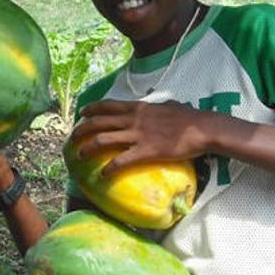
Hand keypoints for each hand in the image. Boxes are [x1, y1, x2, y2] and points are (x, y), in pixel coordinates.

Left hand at [71, 99, 224, 176]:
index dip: (92, 109)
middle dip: (82, 129)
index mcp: (139, 108)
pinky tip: (102, 175)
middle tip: (73, 137)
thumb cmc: (188, 117)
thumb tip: (153, 99)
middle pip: (100, 123)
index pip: (109, 105)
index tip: (82, 113)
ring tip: (79, 155)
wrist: (202, 129)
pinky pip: (121, 161)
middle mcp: (134, 119)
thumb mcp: (168, 104)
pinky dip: (109, 168)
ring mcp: (138, 135)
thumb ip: (156, 104)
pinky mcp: (146, 151)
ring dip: (88, 148)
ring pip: (104, 140)